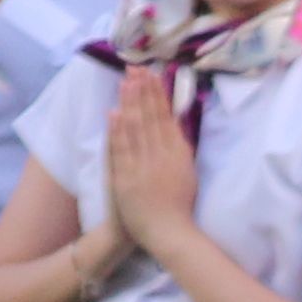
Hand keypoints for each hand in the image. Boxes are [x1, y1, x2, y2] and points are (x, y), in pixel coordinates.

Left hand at [99, 66, 204, 249]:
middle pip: (150, 117)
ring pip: (136, 128)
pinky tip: (114, 112)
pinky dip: (117, 130)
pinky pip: (122, 149)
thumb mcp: (187, 171)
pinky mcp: (128, 178)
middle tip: (135, 68)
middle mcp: (162, 155)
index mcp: (178, 152)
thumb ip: (180, 147)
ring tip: (125, 81)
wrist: (169, 233)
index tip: (151, 74)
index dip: (157, 94)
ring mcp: (144, 166)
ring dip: (130, 103)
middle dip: (142, 91)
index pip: (165, 116)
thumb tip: (175, 122)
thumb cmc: (179, 205)